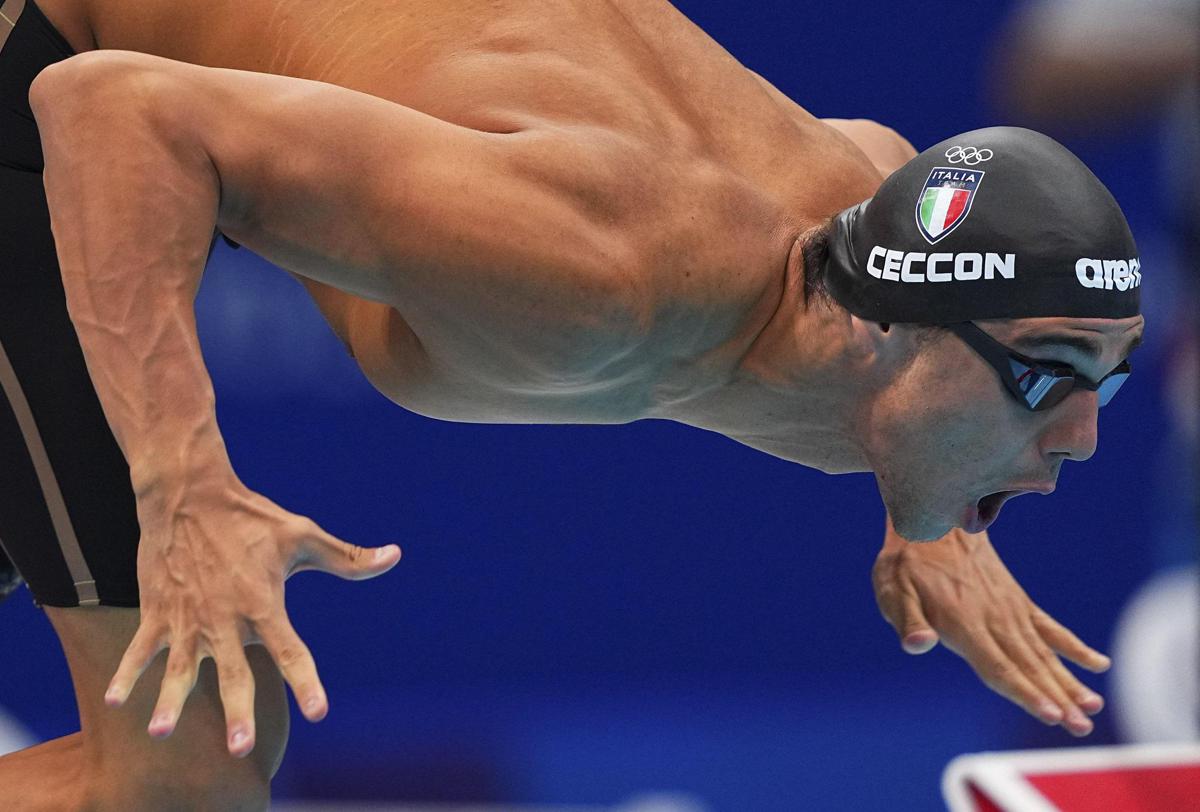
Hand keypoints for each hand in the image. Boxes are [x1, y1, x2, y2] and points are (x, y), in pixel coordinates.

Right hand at [103, 468, 401, 756]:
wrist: (187, 493)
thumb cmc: (250, 517)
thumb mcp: (302, 535)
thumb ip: (348, 558)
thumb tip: (395, 556)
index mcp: (263, 603)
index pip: (292, 651)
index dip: (306, 682)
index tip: (318, 712)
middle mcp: (225, 617)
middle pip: (234, 674)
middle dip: (237, 710)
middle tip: (239, 748)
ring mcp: (188, 617)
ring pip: (180, 669)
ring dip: (170, 701)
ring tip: (161, 732)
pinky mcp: (158, 611)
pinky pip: (140, 649)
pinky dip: (128, 674)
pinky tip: (117, 703)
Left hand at [872, 516, 1109, 735]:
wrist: (936, 520)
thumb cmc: (907, 562)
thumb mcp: (893, 589)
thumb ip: (907, 621)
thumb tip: (917, 645)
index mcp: (963, 623)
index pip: (998, 667)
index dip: (1025, 694)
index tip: (1052, 716)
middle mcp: (994, 620)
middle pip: (1028, 667)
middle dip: (1056, 699)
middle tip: (1081, 730)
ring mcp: (1011, 610)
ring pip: (1044, 653)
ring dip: (1069, 682)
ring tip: (1093, 709)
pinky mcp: (1019, 602)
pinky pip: (1051, 628)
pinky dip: (1074, 647)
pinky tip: (1098, 665)